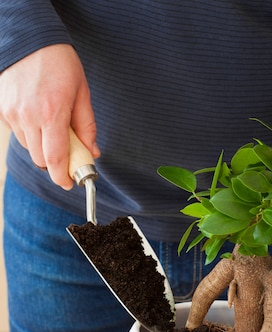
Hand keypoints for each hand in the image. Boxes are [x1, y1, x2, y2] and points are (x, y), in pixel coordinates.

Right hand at [0, 43, 99, 188]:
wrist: (29, 38)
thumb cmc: (59, 63)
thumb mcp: (82, 92)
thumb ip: (87, 126)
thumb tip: (92, 152)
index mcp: (52, 113)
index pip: (55, 160)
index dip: (62, 177)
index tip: (69, 183)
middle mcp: (28, 116)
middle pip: (41, 160)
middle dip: (55, 162)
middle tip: (68, 152)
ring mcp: (12, 113)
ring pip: (29, 148)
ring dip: (42, 146)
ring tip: (52, 125)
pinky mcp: (2, 110)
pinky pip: (18, 134)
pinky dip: (30, 133)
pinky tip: (37, 115)